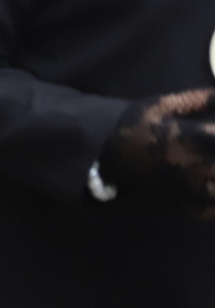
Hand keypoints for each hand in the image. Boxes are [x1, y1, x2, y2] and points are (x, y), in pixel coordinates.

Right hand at [99, 89, 214, 217]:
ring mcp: (191, 188)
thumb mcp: (160, 105)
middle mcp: (194, 165)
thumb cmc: (133, 125)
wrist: (104, 154)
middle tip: (212, 147)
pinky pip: (212, 208)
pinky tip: (211, 186)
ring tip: (211, 166)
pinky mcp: (184, 204)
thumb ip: (196, 99)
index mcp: (190, 137)